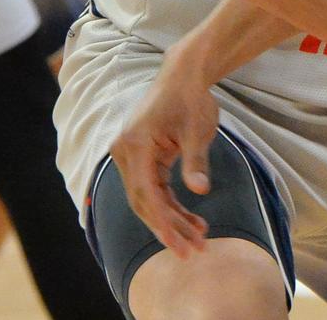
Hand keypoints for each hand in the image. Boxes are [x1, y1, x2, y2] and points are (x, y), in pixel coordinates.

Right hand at [109, 54, 220, 258]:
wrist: (183, 76)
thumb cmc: (191, 99)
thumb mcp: (198, 129)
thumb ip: (196, 160)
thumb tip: (201, 190)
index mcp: (135, 146)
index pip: (146, 194)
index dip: (163, 223)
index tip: (180, 245)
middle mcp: (125, 154)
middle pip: (144, 202)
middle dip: (168, 229)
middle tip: (194, 251)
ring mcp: (131, 157)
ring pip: (148, 199)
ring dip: (172, 220)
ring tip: (200, 238)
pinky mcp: (141, 159)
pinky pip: (154, 189)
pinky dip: (171, 205)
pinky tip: (192, 221)